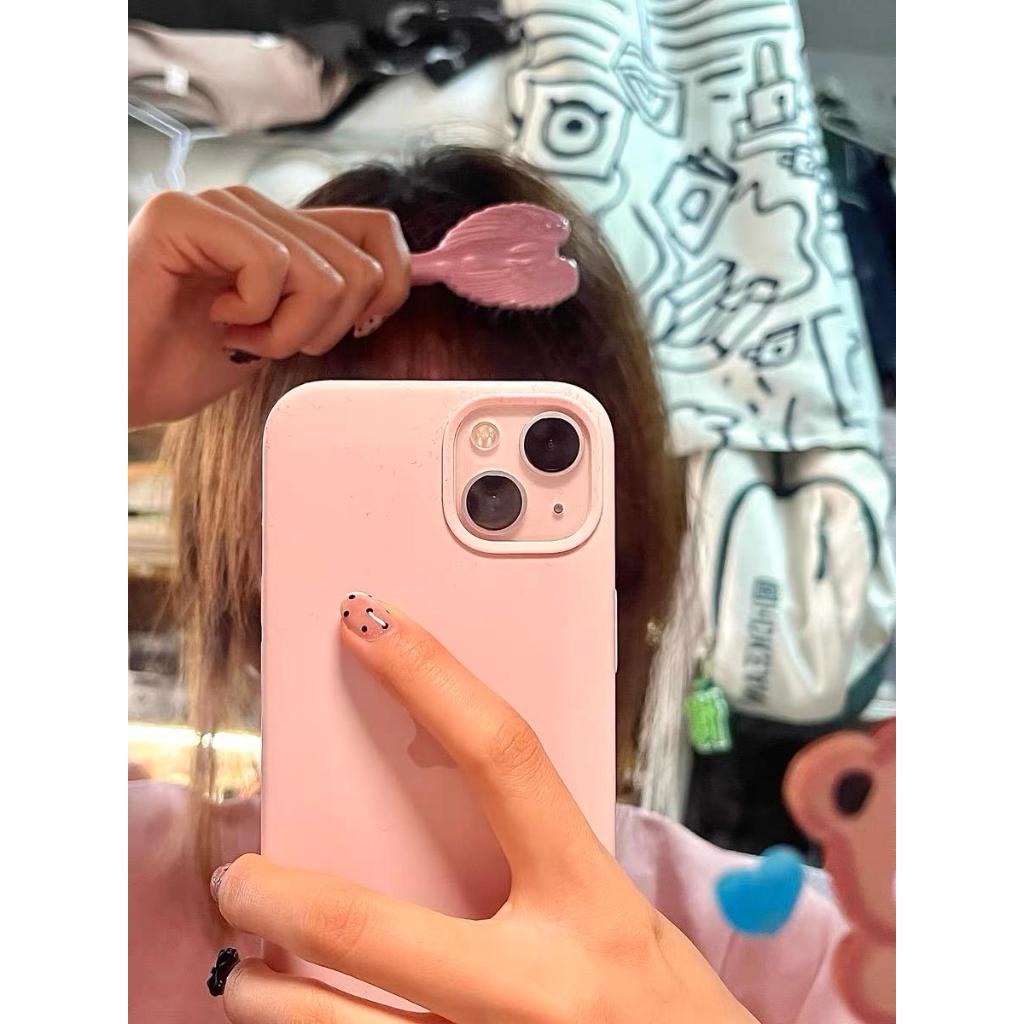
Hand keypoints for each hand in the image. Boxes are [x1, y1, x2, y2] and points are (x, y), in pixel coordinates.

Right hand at [128, 187, 409, 427]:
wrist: (119, 386)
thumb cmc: (186, 362)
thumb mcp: (281, 334)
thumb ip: (326, 300)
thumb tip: (391, 287)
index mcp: (283, 229)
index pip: (379, 231)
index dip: (390, 287)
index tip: (353, 329)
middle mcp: (256, 207)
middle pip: (361, 266)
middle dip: (326, 330)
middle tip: (268, 342)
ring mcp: (220, 204)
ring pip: (324, 274)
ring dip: (286, 331)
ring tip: (236, 334)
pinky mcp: (183, 214)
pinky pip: (272, 265)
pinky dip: (254, 314)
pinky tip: (213, 318)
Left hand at [210, 595, 756, 1023]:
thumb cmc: (672, 1010)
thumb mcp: (621, 916)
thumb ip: (543, 864)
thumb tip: (446, 801)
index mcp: (594, 903)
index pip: (503, 758)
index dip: (432, 677)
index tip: (371, 624)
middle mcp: (539, 987)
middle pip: (368, 926)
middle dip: (277, 895)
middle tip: (238, 876)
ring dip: (265, 996)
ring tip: (248, 971)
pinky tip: (305, 1019)